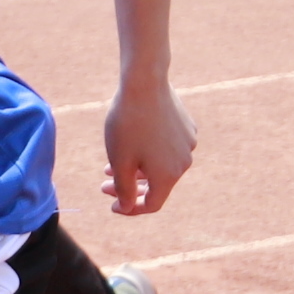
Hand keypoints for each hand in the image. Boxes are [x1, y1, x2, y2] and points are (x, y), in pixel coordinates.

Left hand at [103, 75, 197, 214]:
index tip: (111, 204)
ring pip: (161, 165)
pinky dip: (150, 151)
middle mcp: (184, 162)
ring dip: (137, 168)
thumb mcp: (120, 162)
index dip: (130, 209)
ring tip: (112, 161)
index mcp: (169, 175)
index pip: (151, 204)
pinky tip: (134, 140)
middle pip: (157, 185)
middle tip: (105, 183)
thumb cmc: (128, 125)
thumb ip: (124, 190)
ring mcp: (188, 143)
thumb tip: (127, 207)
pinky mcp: (187, 127)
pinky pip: (168, 148)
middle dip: (130, 187)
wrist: (144, 84)